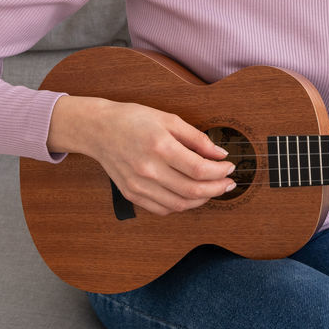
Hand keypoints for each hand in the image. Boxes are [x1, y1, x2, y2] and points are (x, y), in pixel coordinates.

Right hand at [47, 95, 235, 215]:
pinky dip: (182, 205)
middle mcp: (148, 169)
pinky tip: (190, 195)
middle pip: (193, 191)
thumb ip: (197, 138)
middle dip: (217, 189)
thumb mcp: (169, 119)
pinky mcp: (132, 194)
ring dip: (202, 199)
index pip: (199, 169)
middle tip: (228, 182)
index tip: (230, 167)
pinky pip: (163, 209)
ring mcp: (139, 186)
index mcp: (159, 146)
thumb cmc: (134, 119)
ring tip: (212, 189)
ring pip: (180, 204)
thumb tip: (220, 154)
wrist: (98, 130)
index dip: (220, 172)